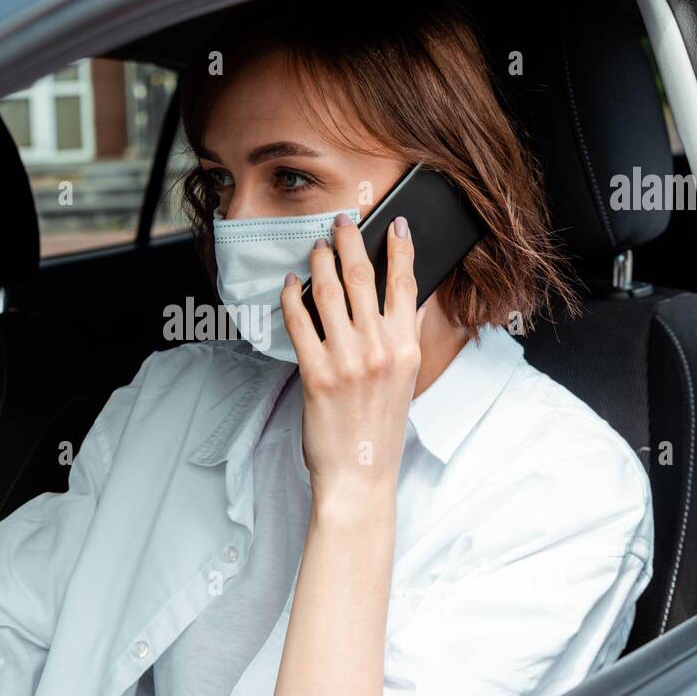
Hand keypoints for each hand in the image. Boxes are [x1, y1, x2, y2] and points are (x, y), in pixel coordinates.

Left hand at [281, 212, 424, 501]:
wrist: (360, 473)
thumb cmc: (379, 428)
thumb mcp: (404, 380)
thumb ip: (401, 338)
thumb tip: (399, 300)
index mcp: (406, 348)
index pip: (406, 284)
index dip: (401, 249)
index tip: (396, 224)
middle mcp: (380, 349)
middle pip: (363, 278)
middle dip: (350, 241)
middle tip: (341, 221)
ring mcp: (347, 360)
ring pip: (330, 292)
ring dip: (320, 262)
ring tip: (315, 247)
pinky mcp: (316, 373)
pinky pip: (299, 322)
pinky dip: (293, 297)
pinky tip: (290, 284)